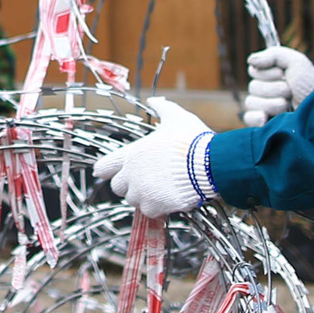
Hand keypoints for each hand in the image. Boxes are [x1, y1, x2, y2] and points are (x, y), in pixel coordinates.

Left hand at [92, 97, 215, 219]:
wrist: (209, 163)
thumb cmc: (191, 139)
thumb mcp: (176, 117)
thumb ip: (162, 108)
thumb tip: (154, 100)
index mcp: (131, 154)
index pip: (104, 167)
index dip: (105, 170)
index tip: (105, 172)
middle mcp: (131, 175)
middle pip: (118, 187)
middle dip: (129, 185)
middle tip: (147, 180)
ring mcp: (142, 193)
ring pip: (135, 201)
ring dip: (145, 197)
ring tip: (162, 189)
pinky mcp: (156, 207)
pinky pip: (151, 212)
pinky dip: (159, 208)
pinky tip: (171, 199)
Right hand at [243, 46, 313, 127]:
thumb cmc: (309, 84)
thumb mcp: (296, 62)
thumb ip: (274, 55)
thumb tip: (250, 60)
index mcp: (270, 76)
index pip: (253, 70)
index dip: (269, 73)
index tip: (284, 74)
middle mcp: (264, 91)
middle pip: (253, 87)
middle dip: (275, 89)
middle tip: (290, 92)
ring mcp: (263, 108)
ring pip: (251, 102)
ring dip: (272, 103)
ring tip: (288, 106)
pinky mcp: (263, 124)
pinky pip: (249, 118)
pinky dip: (257, 117)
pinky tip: (266, 117)